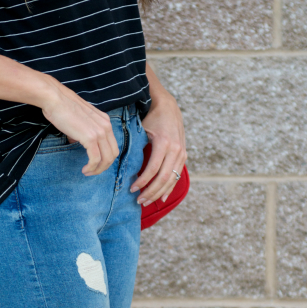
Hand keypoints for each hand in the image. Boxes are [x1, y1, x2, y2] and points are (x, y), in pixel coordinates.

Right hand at [40, 83, 118, 175]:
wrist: (54, 99)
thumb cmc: (62, 107)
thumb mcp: (79, 119)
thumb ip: (83, 130)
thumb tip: (77, 140)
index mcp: (105, 121)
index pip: (112, 145)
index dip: (106, 157)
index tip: (95, 163)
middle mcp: (106, 126)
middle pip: (113, 154)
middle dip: (104, 166)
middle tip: (92, 171)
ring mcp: (99, 132)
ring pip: (107, 159)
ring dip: (98, 169)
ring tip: (87, 172)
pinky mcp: (90, 137)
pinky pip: (95, 158)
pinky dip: (92, 167)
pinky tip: (85, 169)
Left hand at [130, 88, 186, 205]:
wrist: (168, 106)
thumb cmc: (151, 118)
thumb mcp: (142, 130)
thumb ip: (137, 147)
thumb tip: (122, 165)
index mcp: (164, 143)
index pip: (153, 169)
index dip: (142, 182)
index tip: (131, 189)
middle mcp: (176, 150)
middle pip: (163, 178)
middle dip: (150, 192)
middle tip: (138, 201)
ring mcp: (182, 153)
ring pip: (171, 179)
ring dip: (158, 193)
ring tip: (146, 201)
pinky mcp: (184, 155)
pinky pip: (177, 176)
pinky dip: (169, 188)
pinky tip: (161, 198)